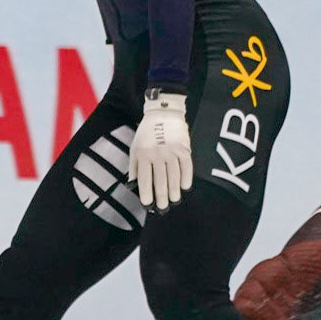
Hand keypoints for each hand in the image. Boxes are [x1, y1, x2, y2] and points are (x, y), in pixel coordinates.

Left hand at [129, 90, 191, 211]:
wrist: (163, 113)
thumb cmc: (146, 133)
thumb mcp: (134, 148)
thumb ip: (134, 167)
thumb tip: (133, 185)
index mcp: (143, 154)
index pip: (145, 179)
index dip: (146, 193)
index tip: (147, 204)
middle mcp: (158, 154)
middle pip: (161, 181)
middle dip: (162, 197)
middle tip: (163, 207)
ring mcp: (172, 151)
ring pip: (174, 176)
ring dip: (174, 191)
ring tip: (174, 200)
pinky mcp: (184, 148)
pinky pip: (187, 167)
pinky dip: (186, 178)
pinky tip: (184, 187)